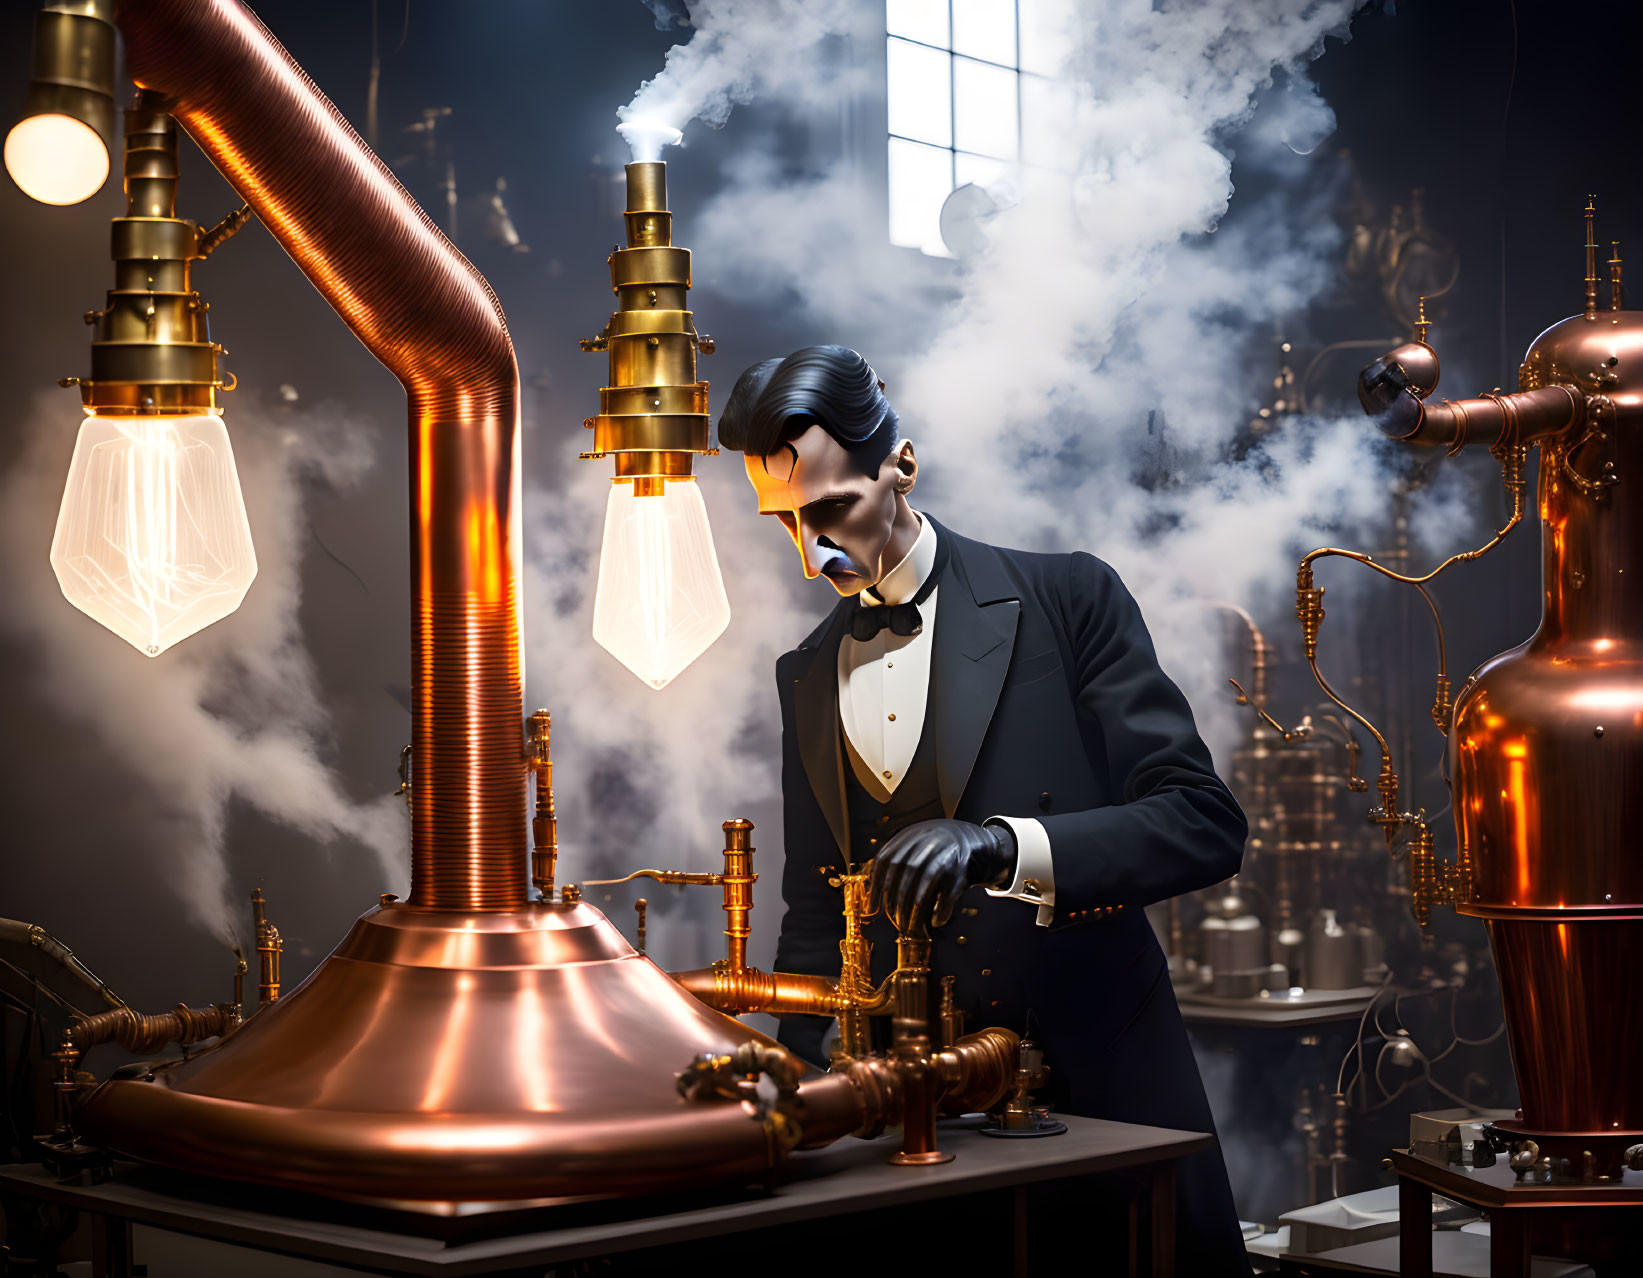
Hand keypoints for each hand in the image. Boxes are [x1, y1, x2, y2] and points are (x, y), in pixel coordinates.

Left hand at [868, 819, 1016, 932]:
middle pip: (905, 874)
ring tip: (909, 926)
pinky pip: (949, 893)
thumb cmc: (930, 848)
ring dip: (915, 909)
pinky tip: (937, 921)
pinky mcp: (961, 868)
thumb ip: (892, 862)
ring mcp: (944, 854)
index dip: (877, 886)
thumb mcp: (910, 845)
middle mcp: (925, 843)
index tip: (873, 908)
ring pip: (925, 884)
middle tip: (893, 921)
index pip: (885, 861)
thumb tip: (872, 894)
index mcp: (907, 837)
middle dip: (897, 901)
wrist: (965, 837)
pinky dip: (943, 910)